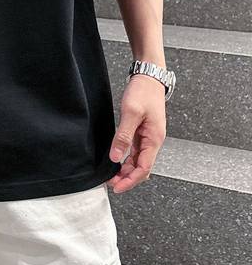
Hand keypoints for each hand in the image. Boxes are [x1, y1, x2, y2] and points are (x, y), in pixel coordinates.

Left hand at [106, 74, 166, 193]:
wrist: (149, 77)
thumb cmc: (144, 92)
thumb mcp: (131, 113)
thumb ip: (123, 136)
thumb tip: (116, 157)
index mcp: (154, 139)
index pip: (144, 169)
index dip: (130, 181)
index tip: (117, 187)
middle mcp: (153, 141)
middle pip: (142, 168)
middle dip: (127, 178)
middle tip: (110, 183)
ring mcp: (148, 137)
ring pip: (138, 161)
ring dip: (126, 170)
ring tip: (111, 175)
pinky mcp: (142, 132)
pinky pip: (135, 151)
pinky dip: (126, 159)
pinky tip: (116, 161)